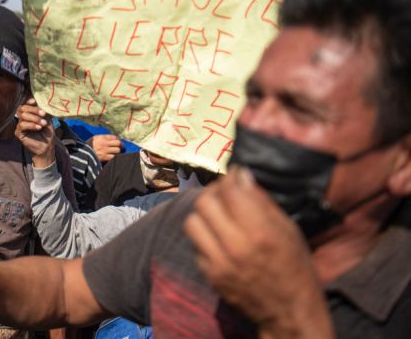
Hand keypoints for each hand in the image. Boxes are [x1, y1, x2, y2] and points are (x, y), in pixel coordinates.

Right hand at [15, 98, 55, 167]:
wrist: (46, 147)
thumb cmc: (47, 133)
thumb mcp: (47, 119)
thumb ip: (43, 111)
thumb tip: (42, 101)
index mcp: (29, 114)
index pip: (25, 105)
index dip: (29, 102)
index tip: (35, 101)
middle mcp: (23, 118)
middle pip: (22, 108)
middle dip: (34, 110)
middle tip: (43, 114)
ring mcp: (19, 126)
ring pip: (23, 116)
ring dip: (35, 119)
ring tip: (43, 124)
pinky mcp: (18, 133)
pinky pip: (22, 125)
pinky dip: (31, 125)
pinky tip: (38, 128)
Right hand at [88, 134, 122, 161]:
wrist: (82, 153)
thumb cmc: (88, 146)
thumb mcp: (94, 138)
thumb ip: (102, 138)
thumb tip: (113, 138)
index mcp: (101, 137)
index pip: (114, 137)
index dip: (118, 139)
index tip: (117, 141)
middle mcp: (104, 143)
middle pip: (118, 143)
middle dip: (121, 145)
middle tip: (121, 147)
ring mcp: (104, 150)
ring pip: (117, 150)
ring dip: (118, 152)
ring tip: (117, 152)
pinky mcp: (104, 157)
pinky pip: (113, 157)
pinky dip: (115, 157)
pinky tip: (113, 157)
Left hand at [184, 167, 334, 338]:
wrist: (289, 312)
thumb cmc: (295, 266)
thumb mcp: (288, 229)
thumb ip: (262, 201)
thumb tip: (240, 174)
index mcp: (260, 232)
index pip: (229, 190)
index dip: (230, 178)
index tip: (235, 177)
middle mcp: (235, 246)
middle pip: (204, 202)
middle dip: (213, 193)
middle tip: (224, 195)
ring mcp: (218, 262)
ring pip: (192, 221)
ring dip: (203, 214)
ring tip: (218, 216)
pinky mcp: (209, 274)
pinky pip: (195, 244)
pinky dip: (204, 236)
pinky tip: (219, 238)